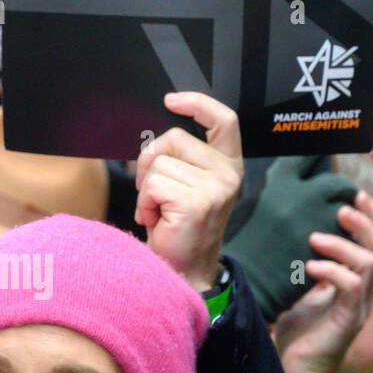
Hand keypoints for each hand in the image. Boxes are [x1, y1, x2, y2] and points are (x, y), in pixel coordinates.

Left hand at [135, 92, 243, 291]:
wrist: (183, 271)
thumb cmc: (179, 228)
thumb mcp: (188, 185)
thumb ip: (183, 159)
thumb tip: (156, 139)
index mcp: (228, 165)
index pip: (224, 120)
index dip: (198, 103)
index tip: (172, 101)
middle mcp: (228, 174)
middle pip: (174, 138)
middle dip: (150, 160)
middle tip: (153, 191)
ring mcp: (215, 188)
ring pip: (158, 163)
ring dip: (146, 189)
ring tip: (159, 211)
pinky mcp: (196, 202)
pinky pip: (152, 185)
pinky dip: (144, 203)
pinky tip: (157, 221)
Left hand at [273, 191, 372, 372]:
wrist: (292, 370)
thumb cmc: (294, 333)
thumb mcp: (300, 291)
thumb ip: (308, 267)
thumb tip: (297, 235)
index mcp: (356, 285)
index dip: (372, 219)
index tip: (356, 194)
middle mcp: (363, 295)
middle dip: (366, 224)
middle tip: (342, 208)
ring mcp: (358, 308)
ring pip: (371, 264)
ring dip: (344, 245)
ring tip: (315, 238)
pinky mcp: (347, 321)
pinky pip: (351, 287)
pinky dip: (332, 271)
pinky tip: (310, 267)